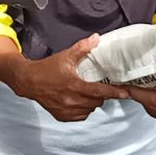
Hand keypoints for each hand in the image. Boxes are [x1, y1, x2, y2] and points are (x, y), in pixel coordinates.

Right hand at [5, 35, 129, 121]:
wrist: (29, 81)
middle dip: (101, 95)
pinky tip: (79, 101)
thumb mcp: (66, 56)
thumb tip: (97, 38)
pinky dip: (82, 110)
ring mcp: (66, 110)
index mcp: (75, 85)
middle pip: (97, 102)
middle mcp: (71, 100)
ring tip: (87, 93)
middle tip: (98, 87)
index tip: (126, 93)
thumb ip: (83, 48)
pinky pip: (80, 116)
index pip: (100, 92)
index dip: (115, 93)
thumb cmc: (47, 68)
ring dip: (91, 103)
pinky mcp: (61, 116)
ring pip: (89, 110)